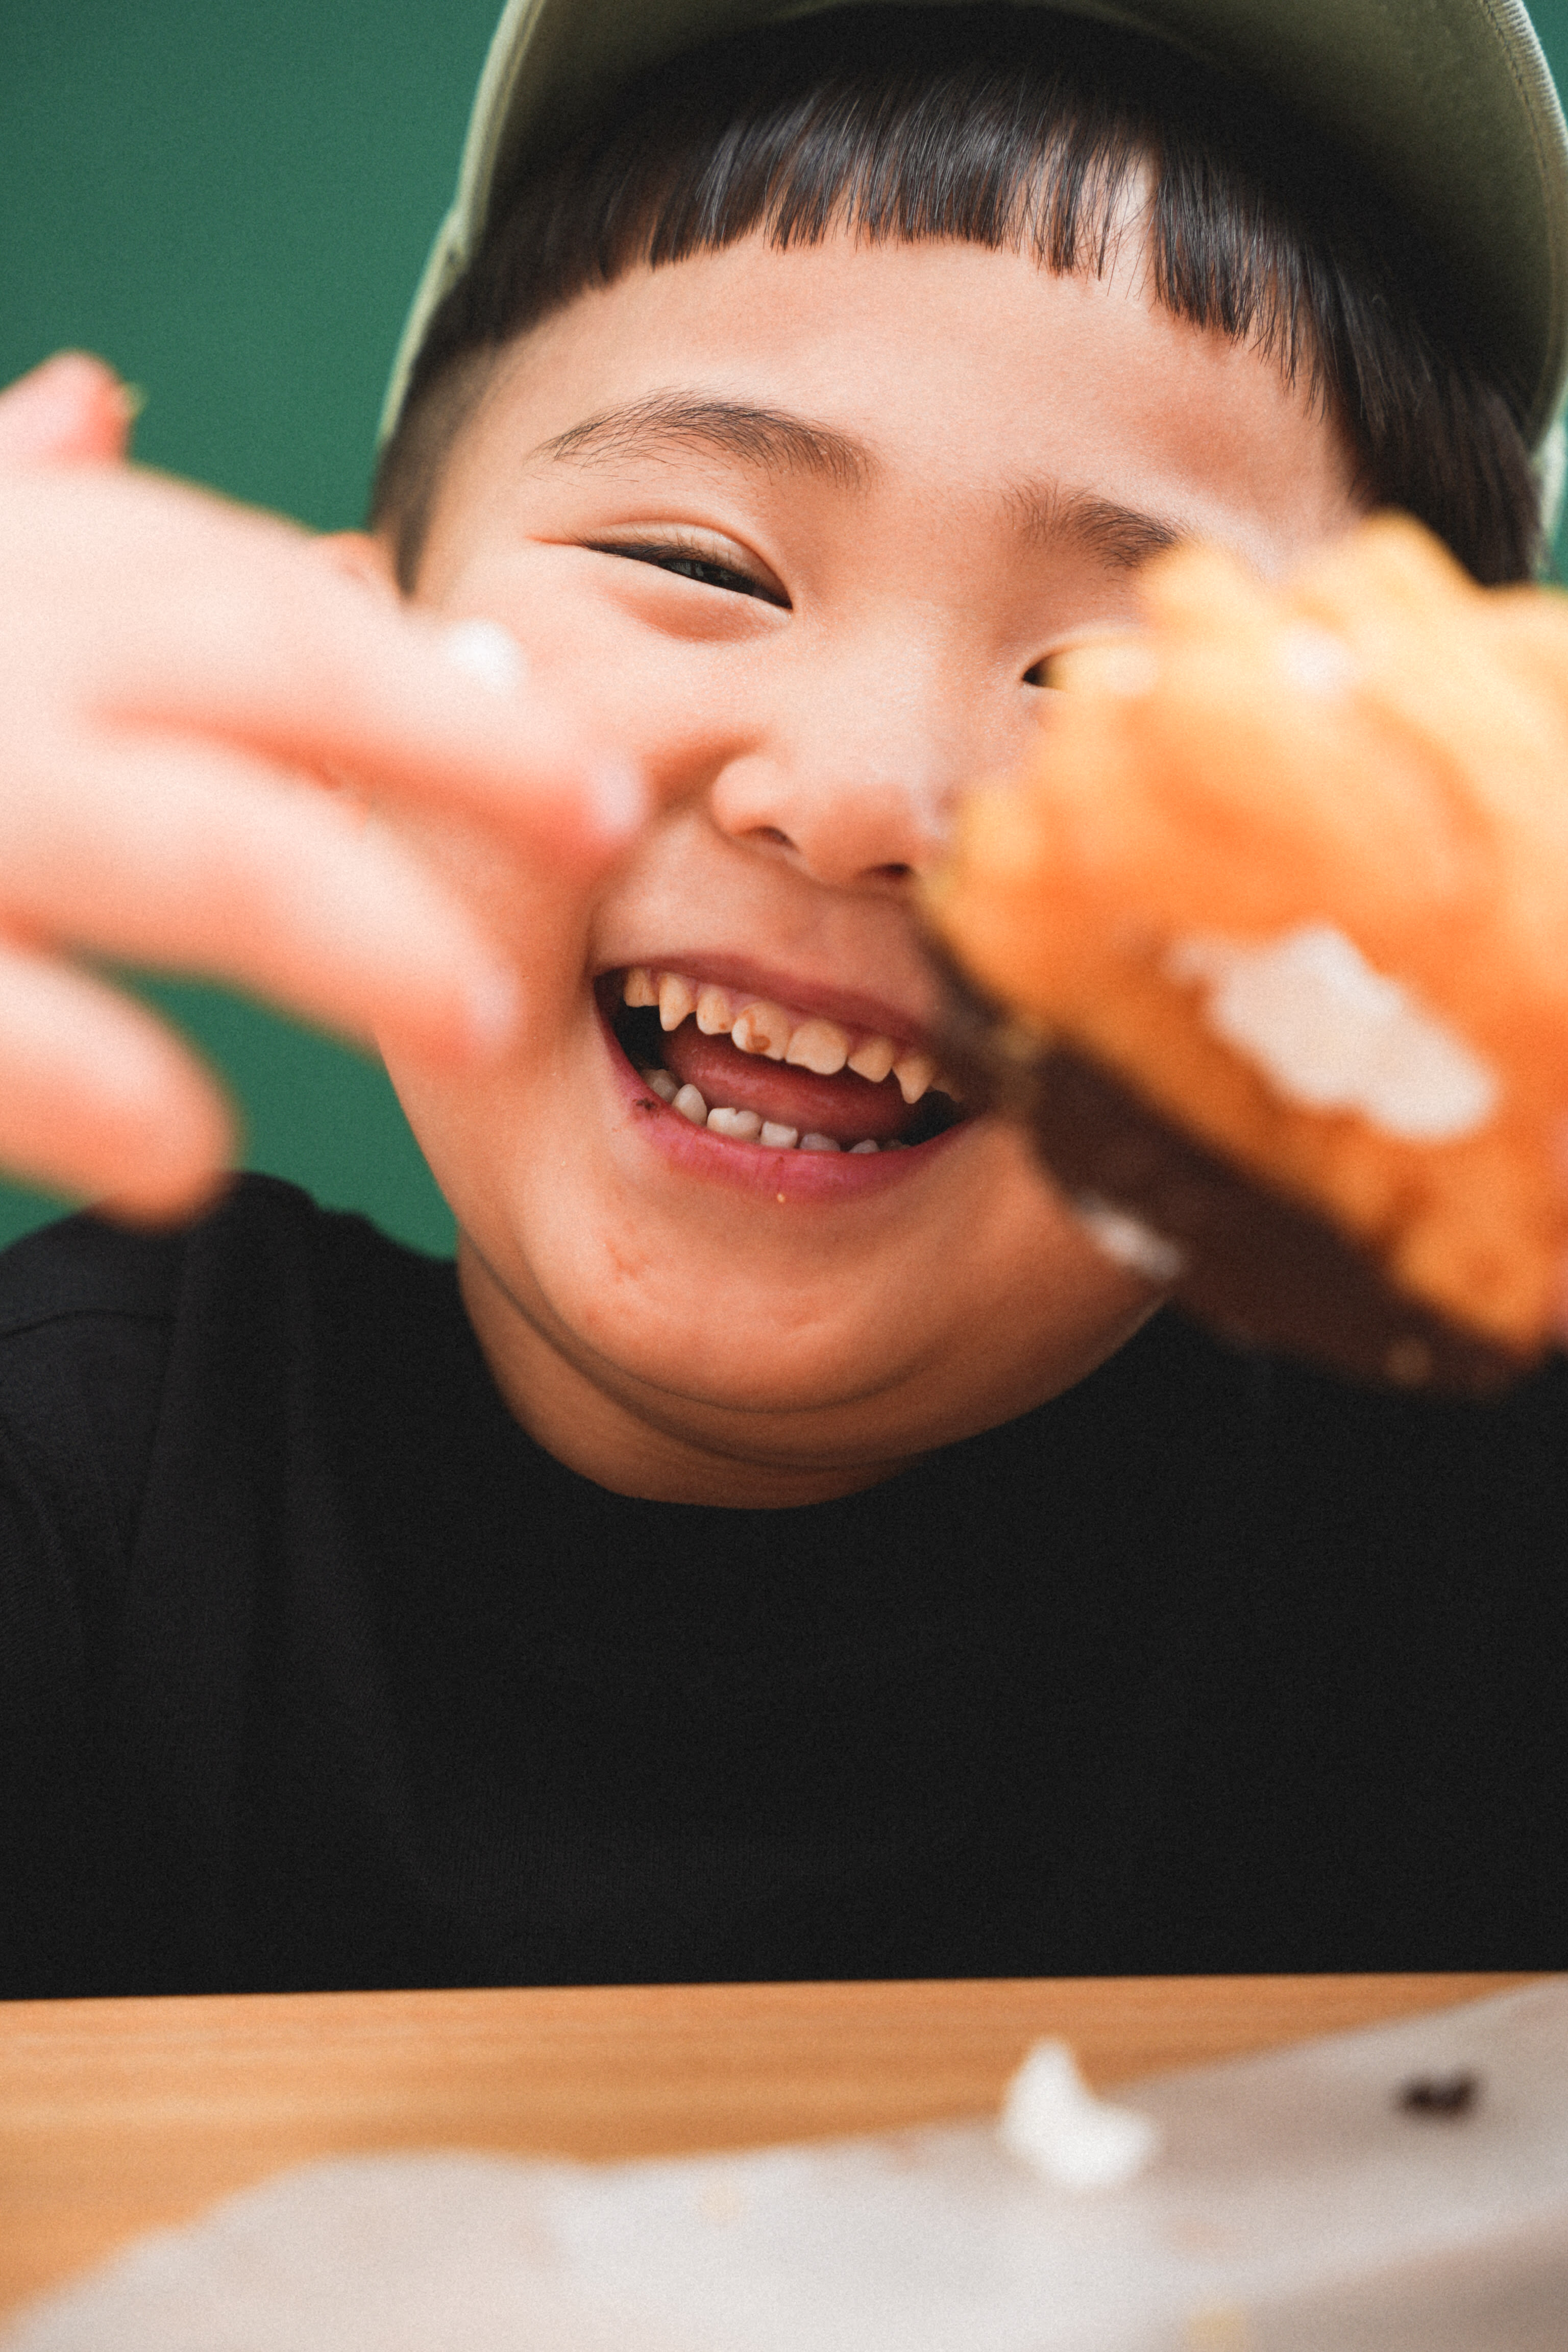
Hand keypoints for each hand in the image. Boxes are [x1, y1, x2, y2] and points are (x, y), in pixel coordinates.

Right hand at [0, 354, 642, 1220]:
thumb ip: (1, 509)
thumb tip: (102, 407)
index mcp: (10, 573)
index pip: (263, 605)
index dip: (439, 681)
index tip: (588, 766)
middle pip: (252, 678)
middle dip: (442, 751)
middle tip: (602, 833)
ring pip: (160, 843)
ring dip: (330, 920)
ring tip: (477, 1019)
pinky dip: (79, 1081)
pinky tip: (186, 1158)